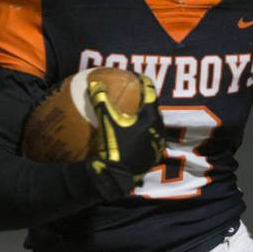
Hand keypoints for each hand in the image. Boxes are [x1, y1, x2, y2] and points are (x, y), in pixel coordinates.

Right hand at [87, 74, 165, 196]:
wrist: (117, 175)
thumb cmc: (113, 146)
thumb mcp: (105, 121)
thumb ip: (100, 100)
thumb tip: (94, 83)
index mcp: (150, 118)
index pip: (150, 93)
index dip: (145, 82)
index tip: (138, 76)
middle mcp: (158, 130)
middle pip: (154, 109)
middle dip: (147, 100)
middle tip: (137, 93)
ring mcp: (157, 144)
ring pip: (155, 125)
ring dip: (146, 118)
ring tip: (136, 114)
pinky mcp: (154, 156)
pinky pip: (151, 139)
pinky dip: (144, 133)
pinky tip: (133, 134)